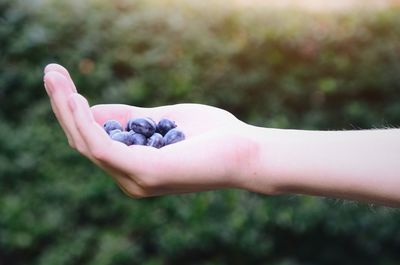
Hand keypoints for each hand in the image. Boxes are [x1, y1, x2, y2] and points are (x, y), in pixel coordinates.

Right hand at [43, 64, 258, 196]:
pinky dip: (86, 121)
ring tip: (54, 77)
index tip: (64, 82)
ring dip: (67, 109)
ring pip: (88, 143)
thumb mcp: (163, 119)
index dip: (76, 112)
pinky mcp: (144, 172)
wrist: (247, 151)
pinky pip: (103, 146)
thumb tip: (95, 108)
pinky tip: (77, 97)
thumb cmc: (212, 136)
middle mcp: (131, 178)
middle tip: (49, 72)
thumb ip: (131, 117)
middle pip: (85, 142)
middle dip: (64, 107)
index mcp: (136, 167)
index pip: (96, 141)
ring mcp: (136, 179)